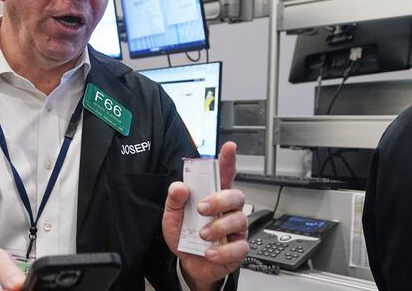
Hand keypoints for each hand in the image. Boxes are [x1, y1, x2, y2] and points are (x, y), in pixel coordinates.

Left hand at [162, 142, 248, 290]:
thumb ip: (174, 200)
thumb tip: (179, 187)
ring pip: (239, 220)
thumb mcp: (172, 217)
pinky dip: (222, 250)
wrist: (188, 264)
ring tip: (201, 234)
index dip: (228, 160)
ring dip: (218, 226)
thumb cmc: (184, 236)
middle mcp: (228, 210)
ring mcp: (235, 229)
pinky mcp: (238, 249)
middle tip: (202, 208)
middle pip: (236, 195)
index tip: (229, 147)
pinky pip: (239, 247)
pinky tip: (209, 252)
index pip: (224, 174)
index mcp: (213, 196)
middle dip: (220, 199)